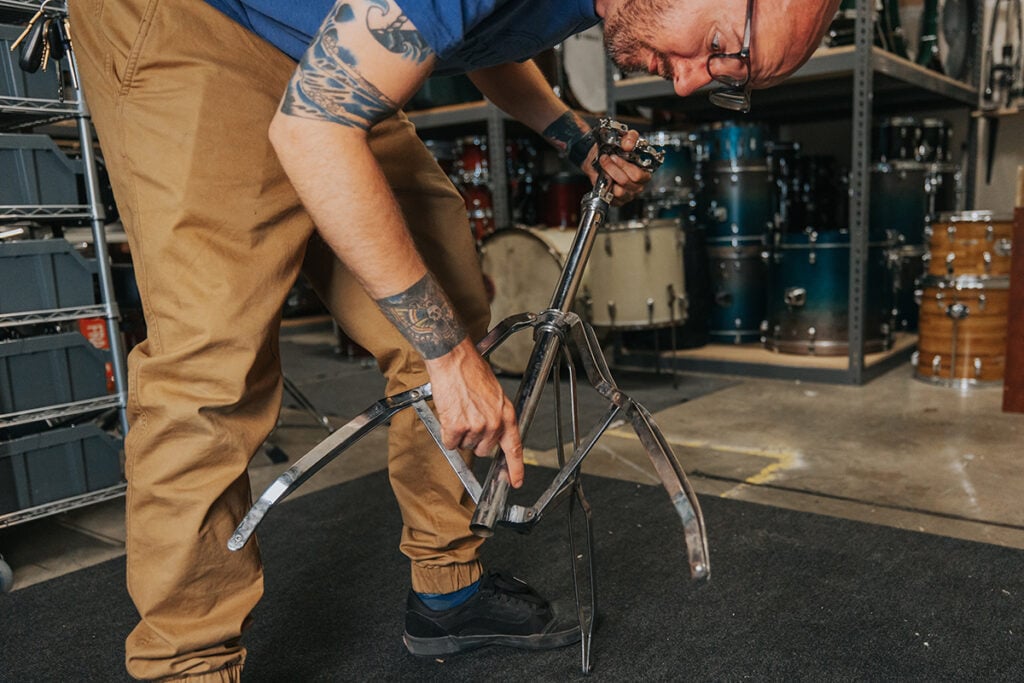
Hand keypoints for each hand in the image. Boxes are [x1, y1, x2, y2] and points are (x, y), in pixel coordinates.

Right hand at [424, 339, 524, 487]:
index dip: (515, 468)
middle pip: (483, 449)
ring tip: (458, 409)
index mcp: (507, 414)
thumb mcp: (495, 394)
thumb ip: (496, 415)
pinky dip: (446, 433)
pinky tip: (449, 413)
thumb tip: (492, 431)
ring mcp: (476, 426)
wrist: (453, 359)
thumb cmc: (471, 371)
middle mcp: (494, 424)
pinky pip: (450, 442)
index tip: (515, 481)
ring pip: (465, 445)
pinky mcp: (456, 427)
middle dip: (474, 438)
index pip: (514, 448)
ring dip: (459, 433)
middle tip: (468, 417)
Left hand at [581, 128, 652, 206]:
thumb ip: (630, 138)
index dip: (624, 166)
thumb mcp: (624, 139)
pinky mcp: (618, 201)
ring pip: (619, 191)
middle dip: (612, 169)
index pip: (638, 175)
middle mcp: (638, 185)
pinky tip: (603, 179)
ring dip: (608, 177)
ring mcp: (628, 194)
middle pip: (626, 182)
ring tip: (603, 169)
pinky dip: (605, 188)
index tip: (614, 156)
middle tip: (605, 159)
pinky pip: (612, 199)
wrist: (601, 158)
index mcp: (645, 172)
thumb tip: (628, 145)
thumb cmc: (615, 150)